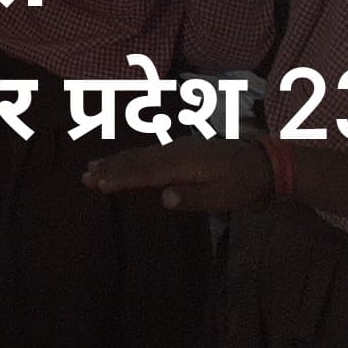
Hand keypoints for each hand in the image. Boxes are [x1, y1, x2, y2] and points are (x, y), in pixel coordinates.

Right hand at [84, 141, 275, 212]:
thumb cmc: (244, 184)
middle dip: (111, 168)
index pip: (146, 171)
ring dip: (116, 163)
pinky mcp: (181, 151)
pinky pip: (149, 154)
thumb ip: (193, 197)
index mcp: (184, 162)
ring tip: (93, 168)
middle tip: (84, 176)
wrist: (263, 164)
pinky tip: (122, 162)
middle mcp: (177, 151)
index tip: (98, 183)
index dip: (121, 177)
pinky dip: (130, 159)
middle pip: (137, 160)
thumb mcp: (223, 196)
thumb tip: (164, 198)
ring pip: (141, 155)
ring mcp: (178, 148)